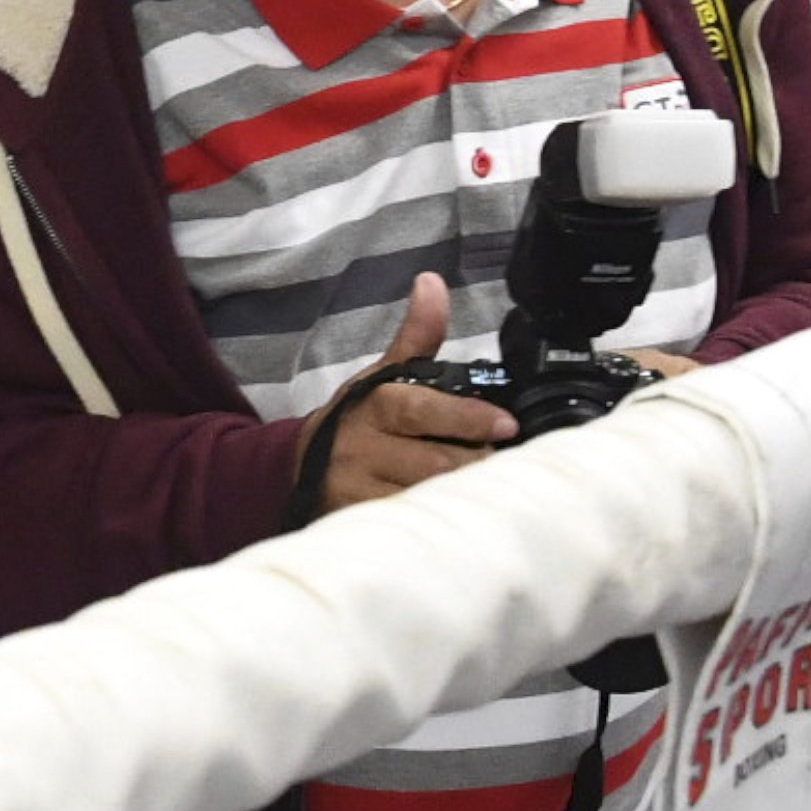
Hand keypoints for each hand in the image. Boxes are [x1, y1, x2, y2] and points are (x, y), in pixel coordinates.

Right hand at [313, 274, 513, 510]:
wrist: (300, 467)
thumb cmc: (359, 419)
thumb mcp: (383, 376)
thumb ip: (417, 336)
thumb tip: (432, 283)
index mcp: (374, 406)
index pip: (420, 410)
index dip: (465, 418)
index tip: (507, 425)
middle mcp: (361, 449)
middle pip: (432, 462)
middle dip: (476, 464)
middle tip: (510, 466)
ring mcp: (356, 491)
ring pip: (424, 498)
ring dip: (464, 497)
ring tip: (495, 493)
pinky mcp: (356, 524)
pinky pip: (407, 526)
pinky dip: (437, 523)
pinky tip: (463, 521)